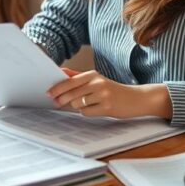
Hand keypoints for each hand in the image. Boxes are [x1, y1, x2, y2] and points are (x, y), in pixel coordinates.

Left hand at [46, 71, 172, 118]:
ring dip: (76, 106)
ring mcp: (103, 95)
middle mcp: (97, 83)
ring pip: (78, 103)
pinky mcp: (107, 107)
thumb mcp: (97, 80)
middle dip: (61, 99)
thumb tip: (61, 72)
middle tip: (56, 103)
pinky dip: (86, 112)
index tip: (48, 93)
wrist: (136, 98)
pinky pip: (87, 112)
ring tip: (82, 105)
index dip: (57, 88)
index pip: (70, 81)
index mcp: (93, 75)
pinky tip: (93, 110)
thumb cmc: (114, 90)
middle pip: (71, 92)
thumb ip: (78, 77)